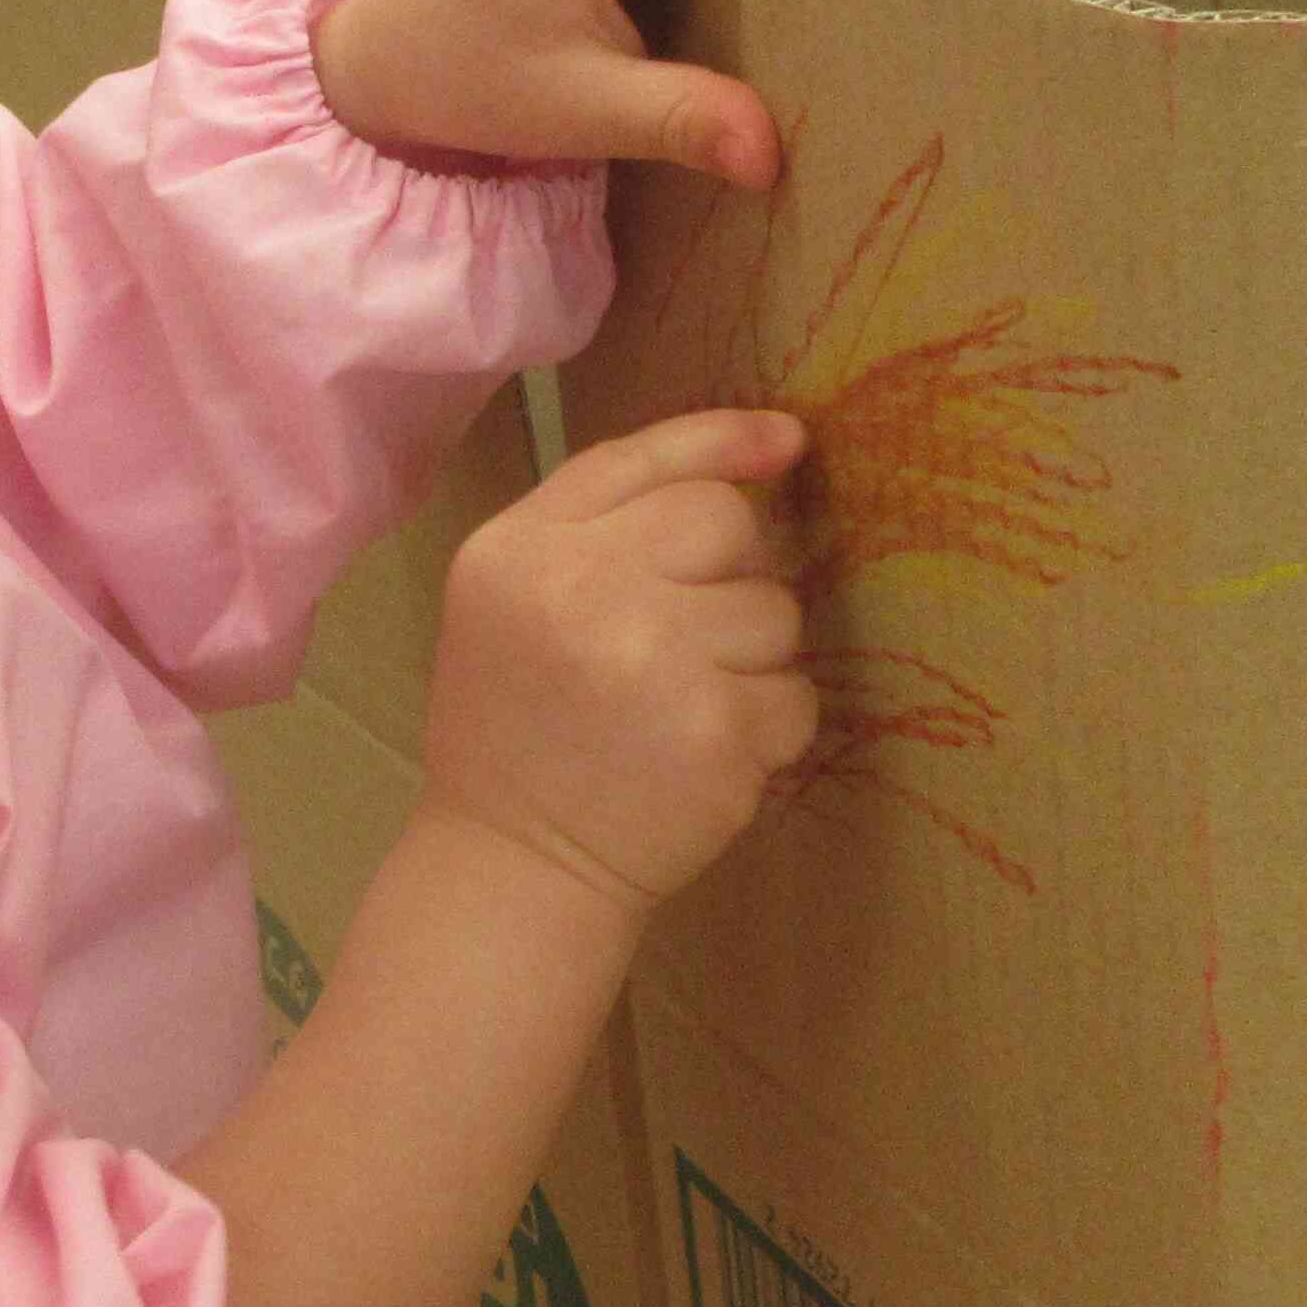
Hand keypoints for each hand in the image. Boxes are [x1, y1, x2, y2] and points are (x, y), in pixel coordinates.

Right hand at [420, 407, 817, 911]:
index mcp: (518, 551)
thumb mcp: (512, 598)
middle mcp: (580, 590)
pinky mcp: (716, 731)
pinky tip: (703, 755)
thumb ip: (605, 520)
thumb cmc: (520, 725)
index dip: (723, 441)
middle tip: (683, 639)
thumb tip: (774, 445)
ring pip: (774, 611)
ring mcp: (653, 660)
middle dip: (729, 572)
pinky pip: (794, 695)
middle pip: (723, 521)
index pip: (641, 461)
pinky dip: (767, 728)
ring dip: (751, 660)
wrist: (515, 865)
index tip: (788, 443)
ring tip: (681, 708)